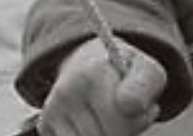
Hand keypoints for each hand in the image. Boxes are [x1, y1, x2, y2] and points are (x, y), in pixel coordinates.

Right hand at [37, 40, 166, 135]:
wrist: (89, 62)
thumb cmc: (124, 72)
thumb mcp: (146, 71)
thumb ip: (144, 86)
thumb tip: (128, 105)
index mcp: (92, 74)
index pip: (120, 122)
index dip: (139, 121)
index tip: (141, 107)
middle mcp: (67, 92)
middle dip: (123, 132)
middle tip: (126, 112)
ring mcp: (53, 110)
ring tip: (110, 118)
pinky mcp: (45, 126)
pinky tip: (94, 126)